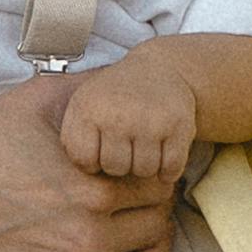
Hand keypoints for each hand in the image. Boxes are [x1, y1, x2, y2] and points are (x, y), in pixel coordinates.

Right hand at [0, 81, 179, 251]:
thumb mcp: (38, 99)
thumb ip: (97, 89)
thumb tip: (135, 84)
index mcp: (89, 191)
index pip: (161, 187)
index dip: (156, 173)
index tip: (143, 171)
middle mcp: (80, 244)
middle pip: (156, 230)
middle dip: (153, 211)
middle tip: (137, 201)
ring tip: (131, 238)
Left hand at [58, 54, 197, 188]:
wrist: (158, 69)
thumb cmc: (114, 97)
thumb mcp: (83, 107)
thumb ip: (72, 140)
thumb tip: (77, 181)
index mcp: (88, 109)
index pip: (85, 162)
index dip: (94, 161)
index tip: (101, 147)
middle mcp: (118, 114)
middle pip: (116, 168)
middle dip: (121, 162)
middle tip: (126, 143)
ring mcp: (150, 120)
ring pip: (144, 171)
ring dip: (145, 165)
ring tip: (143, 144)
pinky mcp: (179, 125)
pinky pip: (171, 169)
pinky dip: (168, 168)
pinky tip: (163, 151)